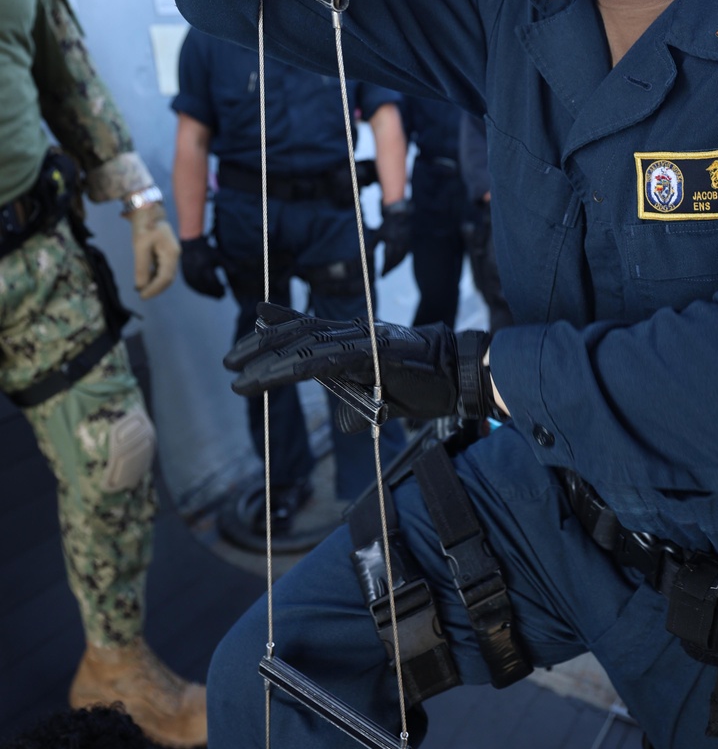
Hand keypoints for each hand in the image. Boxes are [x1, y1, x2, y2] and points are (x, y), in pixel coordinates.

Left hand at [128, 204, 179, 299]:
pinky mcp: (165, 252)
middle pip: (168, 278)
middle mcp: (174, 255)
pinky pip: (162, 269)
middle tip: (142, 296)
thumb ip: (142, 267)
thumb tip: (141, 286)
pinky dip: (154, 276)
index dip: (154, 289)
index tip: (142, 296)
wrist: (147, 209)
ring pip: (166, 275)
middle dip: (155, 288)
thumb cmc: (144, 225)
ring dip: (155, 284)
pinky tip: (145, 279)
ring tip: (142, 289)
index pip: (165, 278)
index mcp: (171, 253)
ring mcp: (171, 254)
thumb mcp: (140, 246)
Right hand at [180, 235, 226, 298]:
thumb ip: (228, 266)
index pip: (214, 284)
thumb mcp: (219, 257)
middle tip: (222, 295)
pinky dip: (202, 291)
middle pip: (207, 290)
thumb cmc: (207, 252)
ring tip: (216, 293)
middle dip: (215, 294)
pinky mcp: (186, 278)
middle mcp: (197, 275)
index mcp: (205, 269)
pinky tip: (207, 290)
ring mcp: (190, 277)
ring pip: (201, 290)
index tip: (226, 291)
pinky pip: (195, 288)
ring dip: (209, 294)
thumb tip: (237, 274)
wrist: (191, 246)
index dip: (220, 289)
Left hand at [224, 303, 495, 421]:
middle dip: (261, 346)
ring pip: (306, 345)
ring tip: (240, 375)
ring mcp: (362, 340)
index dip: (278, 324)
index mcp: (354, 339)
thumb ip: (358, 404)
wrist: (457, 376)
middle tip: (230, 360)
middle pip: (299, 332)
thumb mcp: (382, 397)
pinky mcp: (371, 353)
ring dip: (269, 361)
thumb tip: (343, 424)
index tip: (251, 324)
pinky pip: (328, 359)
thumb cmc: (423, 386)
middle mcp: (354, 333)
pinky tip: (277, 374)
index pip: (309, 326)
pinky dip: (299, 365)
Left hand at [378, 199, 411, 274]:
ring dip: (394, 267)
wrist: (401, 217)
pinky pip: (404, 257)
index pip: (388, 258)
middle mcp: (400, 244)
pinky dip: (399, 262)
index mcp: (391, 241)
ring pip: (401, 260)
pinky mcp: (409, 245)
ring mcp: (406, 245)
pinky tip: (394, 265)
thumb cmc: (387, 227)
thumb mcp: (378, 235)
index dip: (384, 268)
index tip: (380, 275)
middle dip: (389, 269)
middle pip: (395, 261)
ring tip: (387, 271)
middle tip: (383, 275)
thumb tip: (366, 258)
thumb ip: (372, 246)